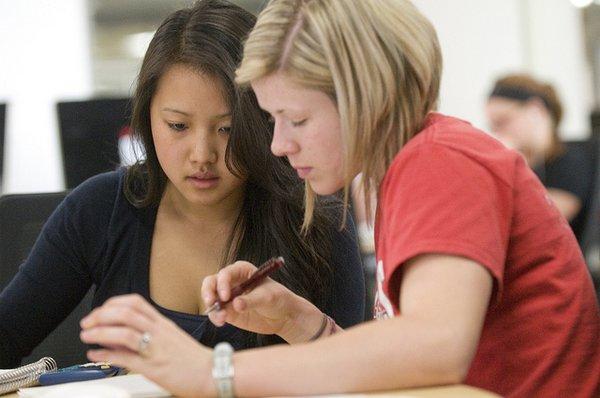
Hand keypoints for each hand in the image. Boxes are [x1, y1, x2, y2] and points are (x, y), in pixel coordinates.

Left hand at [80, 294, 212, 397]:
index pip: (135, 302)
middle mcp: (159, 332)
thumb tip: (123, 336)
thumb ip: (149, 334)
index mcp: (163, 323)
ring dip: (100, 332)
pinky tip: (96, 355)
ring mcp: (156, 348)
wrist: (213, 373)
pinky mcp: (153, 367)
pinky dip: (106, 355)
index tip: (101, 311)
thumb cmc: (193, 359)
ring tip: (87, 336)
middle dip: (101, 315)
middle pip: (126, 313)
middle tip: (88, 322)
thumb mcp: (171, 339)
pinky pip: (125, 358)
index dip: (113, 303)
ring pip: (124, 332)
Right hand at [201, 261, 323, 342]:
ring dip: (212, 308)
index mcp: (242, 270)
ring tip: (222, 318)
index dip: (222, 283)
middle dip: (208, 292)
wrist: (284, 316)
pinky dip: (216, 317)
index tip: (225, 296)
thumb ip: (251, 300)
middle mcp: (232, 281)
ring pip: (211, 298)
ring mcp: (228, 297)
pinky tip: (221, 322)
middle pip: (211, 282)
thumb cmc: (279, 299)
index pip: (226, 273)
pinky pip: (216, 313)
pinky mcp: (228, 311)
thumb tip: (235, 304)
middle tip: (211, 303)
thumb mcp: (268, 297)